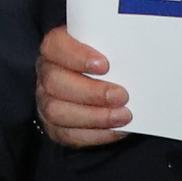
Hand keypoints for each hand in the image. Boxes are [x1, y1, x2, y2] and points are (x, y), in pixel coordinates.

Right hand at [37, 26, 129, 147]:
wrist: (107, 85)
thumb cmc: (109, 62)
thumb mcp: (110, 48)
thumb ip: (115, 47)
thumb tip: (135, 52)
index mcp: (55, 47)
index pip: (54, 46)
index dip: (77, 56)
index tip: (104, 65)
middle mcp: (46, 73)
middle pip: (54, 82)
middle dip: (91, 92)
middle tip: (121, 96)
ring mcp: (46, 100)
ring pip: (57, 111)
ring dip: (94, 116)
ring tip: (123, 116)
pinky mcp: (53, 125)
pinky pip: (67, 134)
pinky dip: (95, 134)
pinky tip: (117, 130)